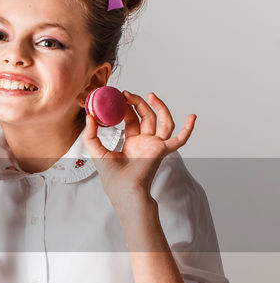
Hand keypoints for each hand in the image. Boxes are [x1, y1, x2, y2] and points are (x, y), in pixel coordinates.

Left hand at [85, 91, 193, 206]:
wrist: (123, 189)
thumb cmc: (111, 175)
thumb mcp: (96, 150)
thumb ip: (90, 133)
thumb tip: (89, 115)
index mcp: (131, 142)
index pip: (132, 119)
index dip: (126, 107)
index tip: (118, 96)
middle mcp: (145, 142)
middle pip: (146, 116)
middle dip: (138, 103)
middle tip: (126, 94)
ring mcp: (155, 145)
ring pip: (163, 122)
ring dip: (159, 107)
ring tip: (150, 95)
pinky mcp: (163, 150)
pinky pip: (180, 140)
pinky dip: (188, 129)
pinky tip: (192, 117)